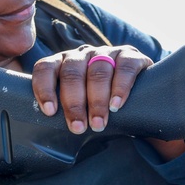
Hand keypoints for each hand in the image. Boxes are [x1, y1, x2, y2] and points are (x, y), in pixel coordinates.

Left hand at [31, 45, 152, 133]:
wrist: (140, 91)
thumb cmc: (100, 101)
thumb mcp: (78, 101)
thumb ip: (64, 108)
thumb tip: (49, 132)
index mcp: (62, 63)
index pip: (45, 68)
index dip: (44, 88)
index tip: (50, 112)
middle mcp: (82, 54)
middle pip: (72, 73)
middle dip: (74, 103)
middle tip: (78, 127)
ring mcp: (106, 52)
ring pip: (97, 71)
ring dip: (97, 100)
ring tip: (98, 123)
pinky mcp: (131, 55)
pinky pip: (124, 67)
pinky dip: (120, 87)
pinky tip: (116, 104)